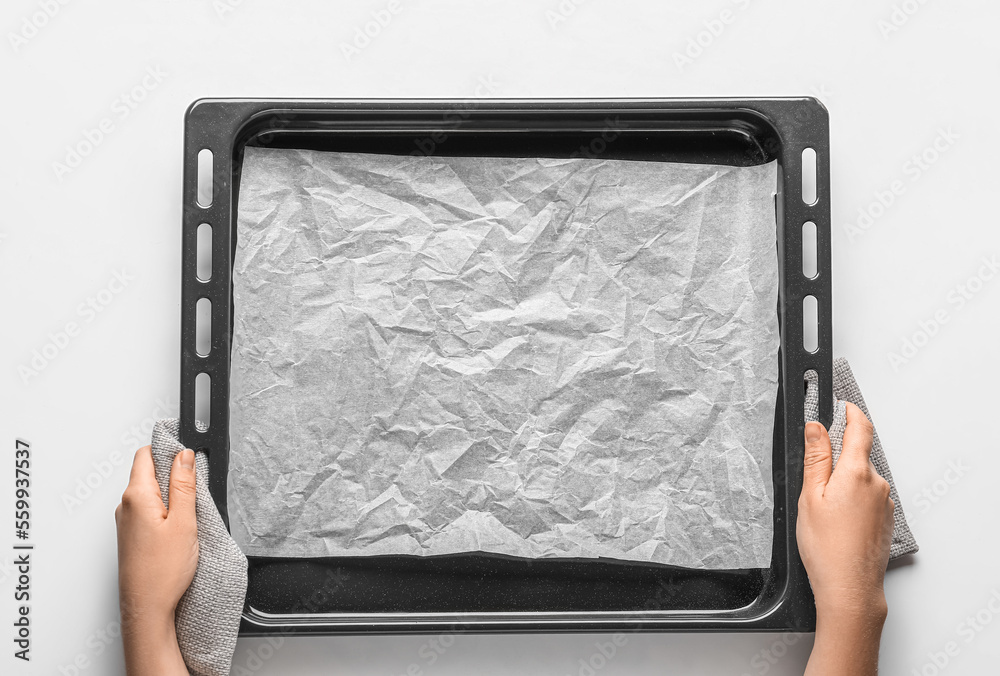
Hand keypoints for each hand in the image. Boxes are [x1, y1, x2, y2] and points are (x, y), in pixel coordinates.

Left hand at [115, 445, 198, 675]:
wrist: (147, 609)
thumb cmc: (162, 572)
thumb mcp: (184, 521)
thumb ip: (184, 484)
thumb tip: (184, 456)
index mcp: (136, 496)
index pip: (146, 455)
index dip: (168, 450)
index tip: (189, 454)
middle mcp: (126, 506)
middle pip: (149, 472)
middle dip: (173, 474)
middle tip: (196, 491)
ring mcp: (127, 522)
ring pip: (150, 493)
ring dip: (171, 496)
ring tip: (190, 516)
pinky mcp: (132, 535)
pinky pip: (148, 511)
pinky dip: (165, 512)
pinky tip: (180, 529)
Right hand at [799, 403, 893, 674]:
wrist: (850, 588)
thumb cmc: (826, 547)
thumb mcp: (810, 495)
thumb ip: (815, 457)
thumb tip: (816, 426)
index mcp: (857, 472)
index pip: (860, 428)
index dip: (850, 411)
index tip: (841, 403)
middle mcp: (877, 484)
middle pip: (858, 454)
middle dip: (836, 455)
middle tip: (811, 472)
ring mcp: (884, 503)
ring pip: (861, 477)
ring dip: (843, 480)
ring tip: (819, 505)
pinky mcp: (884, 519)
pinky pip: (867, 496)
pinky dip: (851, 498)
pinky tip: (833, 519)